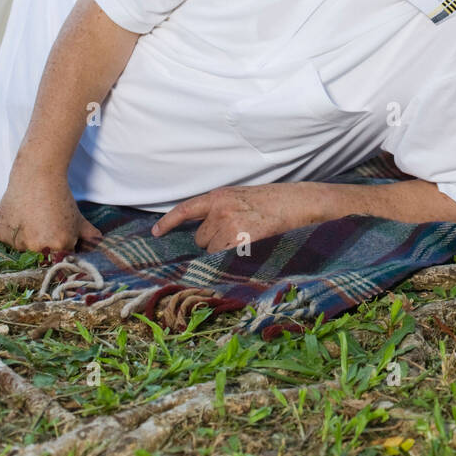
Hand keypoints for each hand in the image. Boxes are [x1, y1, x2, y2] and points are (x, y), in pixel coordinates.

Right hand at [0, 171, 101, 255]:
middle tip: (43, 226)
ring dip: (27, 240)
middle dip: (43, 245)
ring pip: (23, 249)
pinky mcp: (2, 234)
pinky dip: (13, 233)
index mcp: (60, 245)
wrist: (38, 176)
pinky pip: (8, 241)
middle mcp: (38, 247)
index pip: (61, 257)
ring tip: (32, 219)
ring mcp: (19, 242)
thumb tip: (98, 243)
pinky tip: (20, 218)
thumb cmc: (60, 197)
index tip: (57, 236)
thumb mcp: (77, 217)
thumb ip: (88, 234)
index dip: (60, 248)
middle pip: (40, 255)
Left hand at [151, 183, 322, 252]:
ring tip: (249, 238)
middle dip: (214, 241)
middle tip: (239, 233)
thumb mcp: (243, 197)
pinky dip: (234, 258)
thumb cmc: (275, 202)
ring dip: (226, 251)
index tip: (156, 232)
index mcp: (220, 196)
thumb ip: (223, 209)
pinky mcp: (240, 240)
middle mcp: (220, 209)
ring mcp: (229, 225)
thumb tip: (208, 229)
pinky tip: (251, 247)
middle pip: (201, 238)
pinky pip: (226, 258)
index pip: (187, 209)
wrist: (299, 203)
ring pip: (213, 252)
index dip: (169, 221)